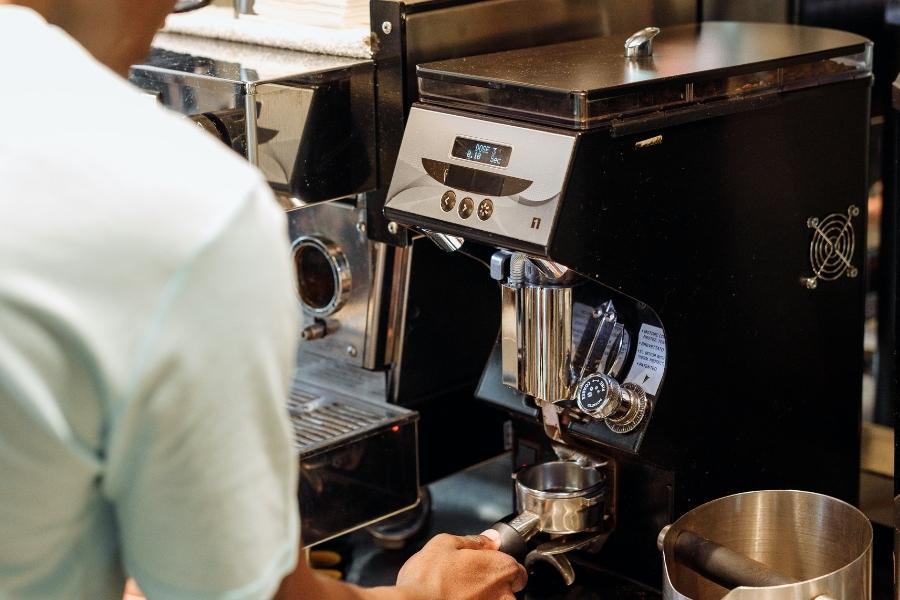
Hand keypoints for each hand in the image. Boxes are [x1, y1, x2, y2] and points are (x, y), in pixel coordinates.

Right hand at [395, 531, 526, 599]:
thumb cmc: (427, 580)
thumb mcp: (444, 544)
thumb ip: (473, 541)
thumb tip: (489, 539)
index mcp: (500, 569)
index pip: (517, 570)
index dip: (501, 567)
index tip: (487, 567)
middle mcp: (503, 596)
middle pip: (510, 592)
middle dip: (493, 587)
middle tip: (468, 584)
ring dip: (482, 599)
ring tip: (458, 596)